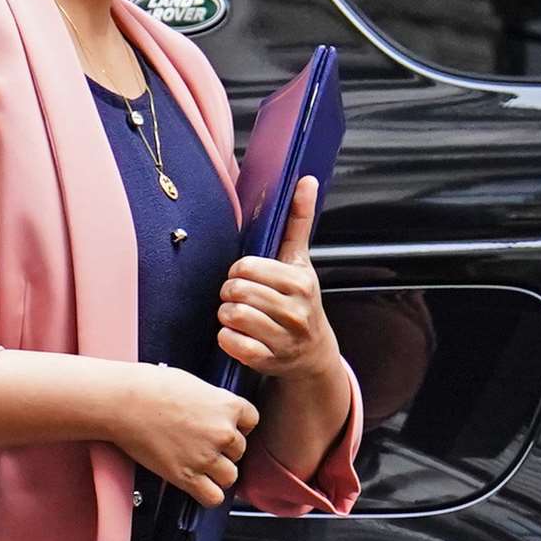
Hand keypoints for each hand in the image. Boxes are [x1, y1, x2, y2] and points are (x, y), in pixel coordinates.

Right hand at [107, 364, 258, 508]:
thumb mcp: (193, 384)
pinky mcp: (187, 476)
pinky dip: (207, 494)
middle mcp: (223, 432)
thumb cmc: (151, 386)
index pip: (252, 420)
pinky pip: (213, 497)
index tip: (223, 425)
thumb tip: (215, 411)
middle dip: (224, 449)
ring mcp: (206, 457)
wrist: (124, 402)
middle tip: (201, 443)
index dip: (238, 424)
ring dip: (217, 473)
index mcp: (227, 405)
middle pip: (240, 450)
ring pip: (230, 476)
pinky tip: (195, 483)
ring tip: (199, 463)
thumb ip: (212, 401)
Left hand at [217, 176, 341, 381]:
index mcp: (300, 282)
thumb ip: (299, 220)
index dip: (238, 271)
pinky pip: (233, 344)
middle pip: (237, 291)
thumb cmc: (300, 299)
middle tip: (236, 296)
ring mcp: (284, 338)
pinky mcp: (269, 360)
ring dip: (226, 315)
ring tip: (236, 315)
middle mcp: (296, 311)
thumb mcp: (300, 260)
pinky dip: (227, 339)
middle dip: (229, 292)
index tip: (245, 276)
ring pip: (233, 316)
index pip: (247, 267)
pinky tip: (236, 335)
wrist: (314, 353)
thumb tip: (306, 179)